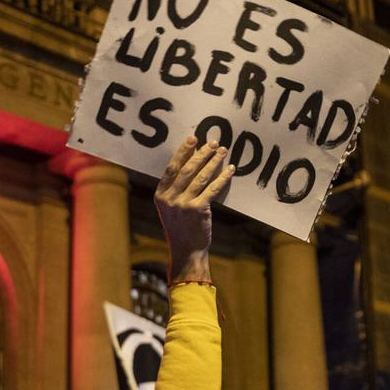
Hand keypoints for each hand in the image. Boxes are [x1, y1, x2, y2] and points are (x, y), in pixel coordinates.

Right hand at [154, 137, 233, 282]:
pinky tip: (229, 170)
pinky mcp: (198, 210)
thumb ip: (176, 189)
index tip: (193, 139)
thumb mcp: (171, 208)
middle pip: (187, 169)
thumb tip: (192, 162)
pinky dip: (222, 178)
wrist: (187, 250)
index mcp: (160, 195)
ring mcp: (183, 205)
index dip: (183, 152)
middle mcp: (170, 199)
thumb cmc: (181, 227)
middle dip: (201, 154)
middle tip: (213, 143)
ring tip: (222, 151)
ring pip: (201, 177)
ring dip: (213, 162)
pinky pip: (212, 189)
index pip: (172, 168)